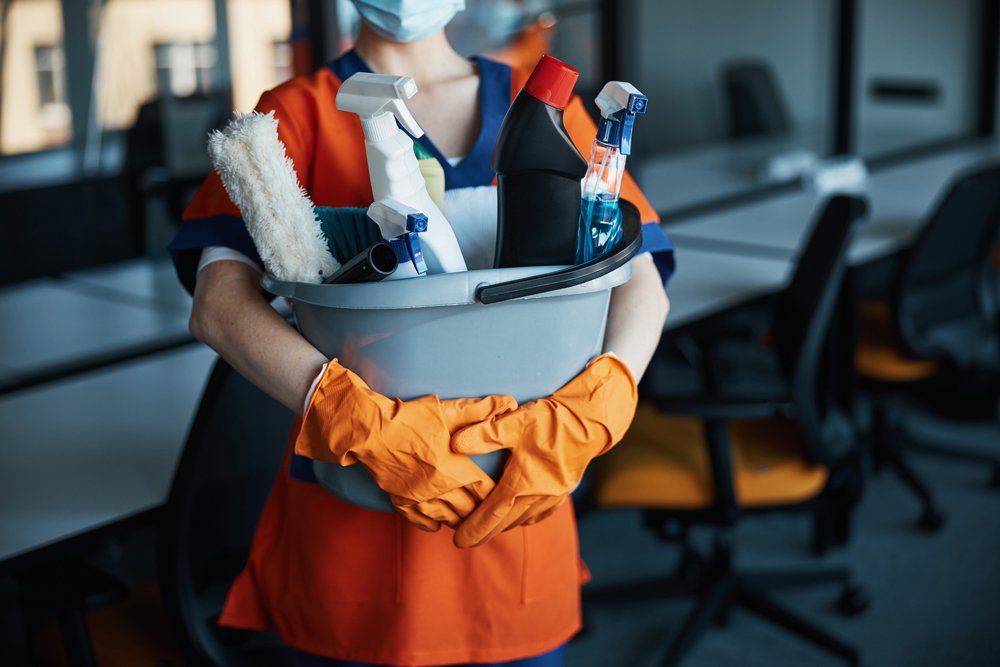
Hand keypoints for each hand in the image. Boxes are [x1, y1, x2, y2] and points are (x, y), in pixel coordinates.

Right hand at [294, 360, 516, 530]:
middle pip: (470, 511)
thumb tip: (509, 402)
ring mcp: (419, 499)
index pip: (486, 492)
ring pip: (448, 519)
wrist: (369, 431)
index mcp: (455, 470)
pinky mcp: (400, 501)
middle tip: (492, 512)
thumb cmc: (410, 419)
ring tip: (470, 519)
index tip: (505, 494)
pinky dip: (433, 524)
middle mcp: (439, 490)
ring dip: (461, 520)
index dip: (498, 494)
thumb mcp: (447, 411)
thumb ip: (480, 410)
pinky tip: (439, 522)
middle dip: (482, 512)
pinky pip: (421, 522)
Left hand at [450, 355, 637, 547]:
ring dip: (505, 526)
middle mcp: (538, 495)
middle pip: (506, 522)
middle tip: (467, 540)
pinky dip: (526, 518)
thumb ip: (485, 434)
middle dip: (486, 533)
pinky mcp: (564, 490)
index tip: (458, 542)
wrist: (592, 421)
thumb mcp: (516, 421)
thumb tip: (455, 443)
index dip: (474, 529)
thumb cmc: (553, 420)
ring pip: (523, 519)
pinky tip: (521, 515)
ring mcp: (553, 495)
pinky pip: (540, 513)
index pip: (492, 514)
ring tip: (489, 527)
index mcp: (523, 483)